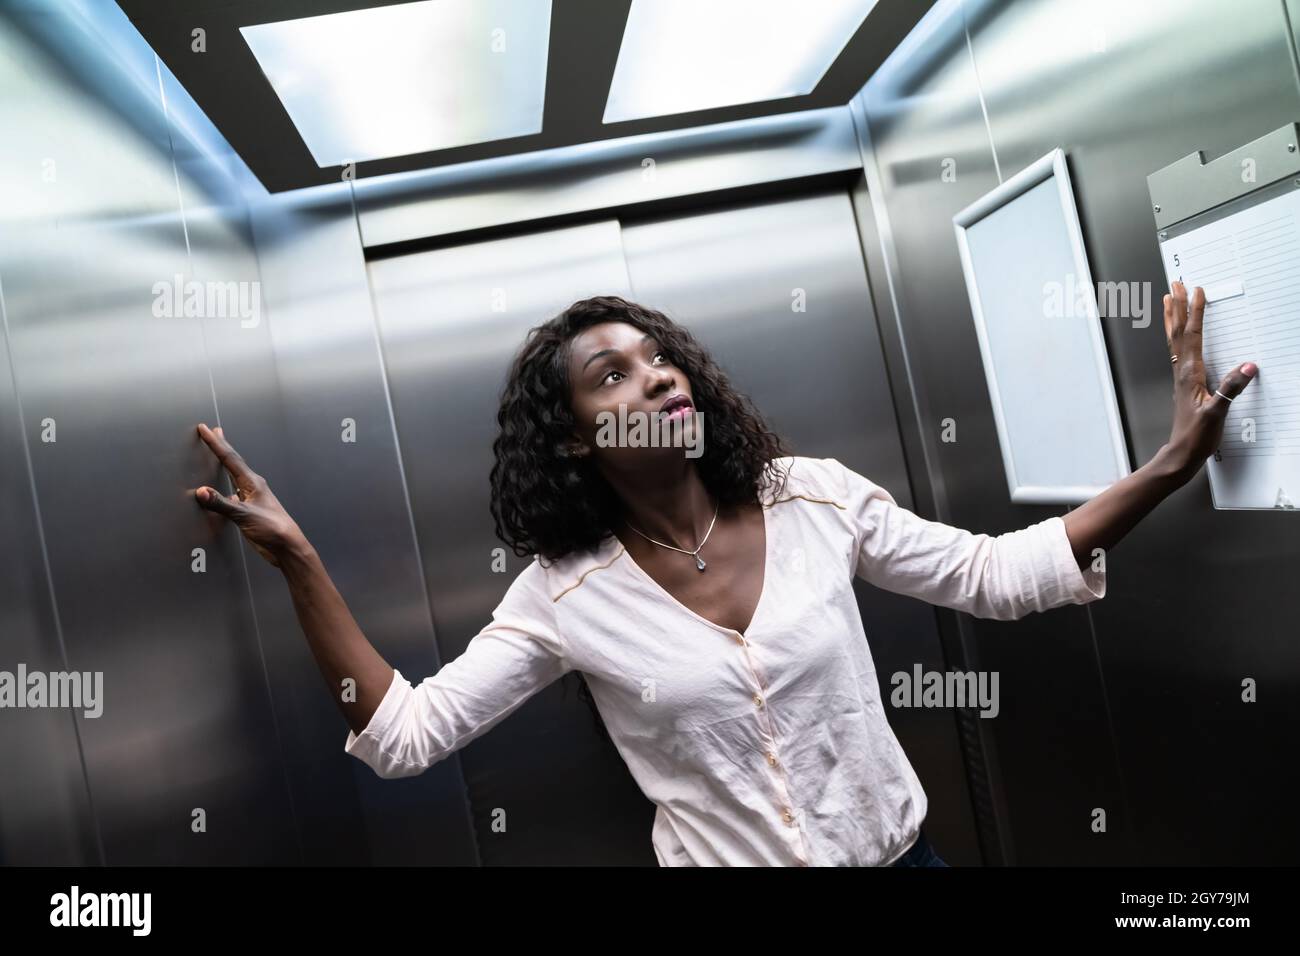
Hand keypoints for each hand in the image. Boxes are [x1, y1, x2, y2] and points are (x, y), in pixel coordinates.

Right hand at [194, 423, 304, 566]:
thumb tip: (201, 491)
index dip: (216, 443)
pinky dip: (225, 487)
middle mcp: (252, 487)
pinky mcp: (249, 510)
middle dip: (222, 446)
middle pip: (233, 462)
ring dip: (224, 464)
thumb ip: (222, 504)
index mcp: (253, 483)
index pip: (230, 458)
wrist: (287, 547)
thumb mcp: (245, 515)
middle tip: (214, 431)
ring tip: (219, 454)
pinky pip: (233, 493)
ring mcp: (252, 498)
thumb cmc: (273, 529)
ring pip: (234, 476)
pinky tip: (222, 491)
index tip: (205, 429)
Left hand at [1160, 280, 1257, 478]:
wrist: (1181, 452)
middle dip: (1178, 305)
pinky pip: (1178, 350)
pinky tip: (1178, 333)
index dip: (1195, 312)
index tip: (1197, 291)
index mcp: (1190, 373)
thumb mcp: (1217, 413)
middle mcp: (1182, 371)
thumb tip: (1248, 367)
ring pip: (1174, 339)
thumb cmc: (1197, 435)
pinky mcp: (1184, 382)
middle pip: (1178, 331)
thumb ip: (1231, 389)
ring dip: (1173, 317)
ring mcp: (1181, 376)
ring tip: (1168, 298)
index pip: (1193, 335)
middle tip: (1176, 283)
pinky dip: (1177, 334)